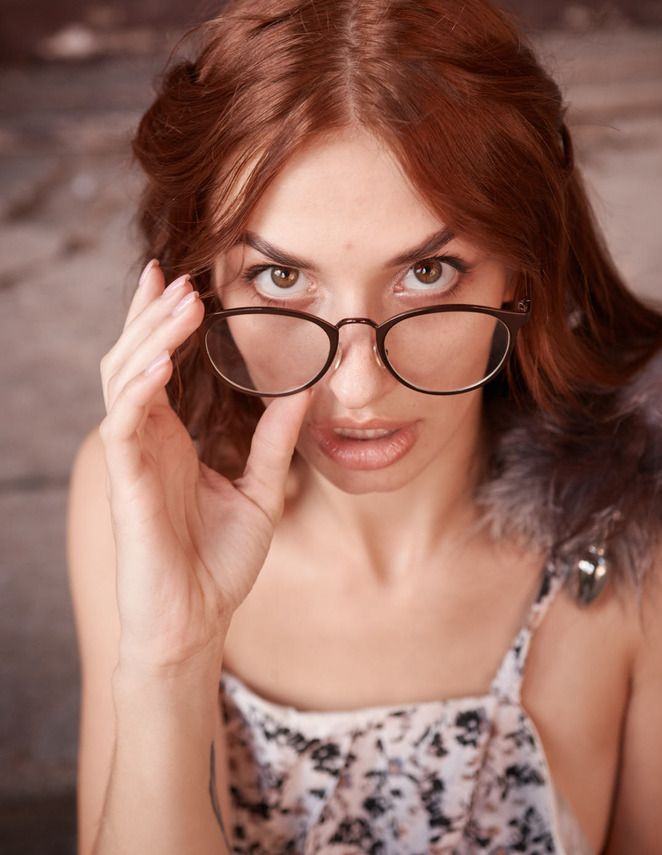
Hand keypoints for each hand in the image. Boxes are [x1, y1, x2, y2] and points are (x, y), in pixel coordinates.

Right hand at [99, 260, 310, 671]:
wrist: (197, 621)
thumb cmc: (219, 563)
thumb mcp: (259, 489)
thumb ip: (274, 440)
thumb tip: (304, 391)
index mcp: (171, 439)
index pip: (156, 364)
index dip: (159, 322)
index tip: (176, 278)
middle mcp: (146, 440)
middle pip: (134, 359)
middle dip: (151, 315)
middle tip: (175, 274)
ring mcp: (133, 459)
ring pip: (125, 379)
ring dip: (149, 337)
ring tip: (178, 302)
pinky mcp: (127, 483)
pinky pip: (124, 424)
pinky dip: (139, 388)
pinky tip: (162, 359)